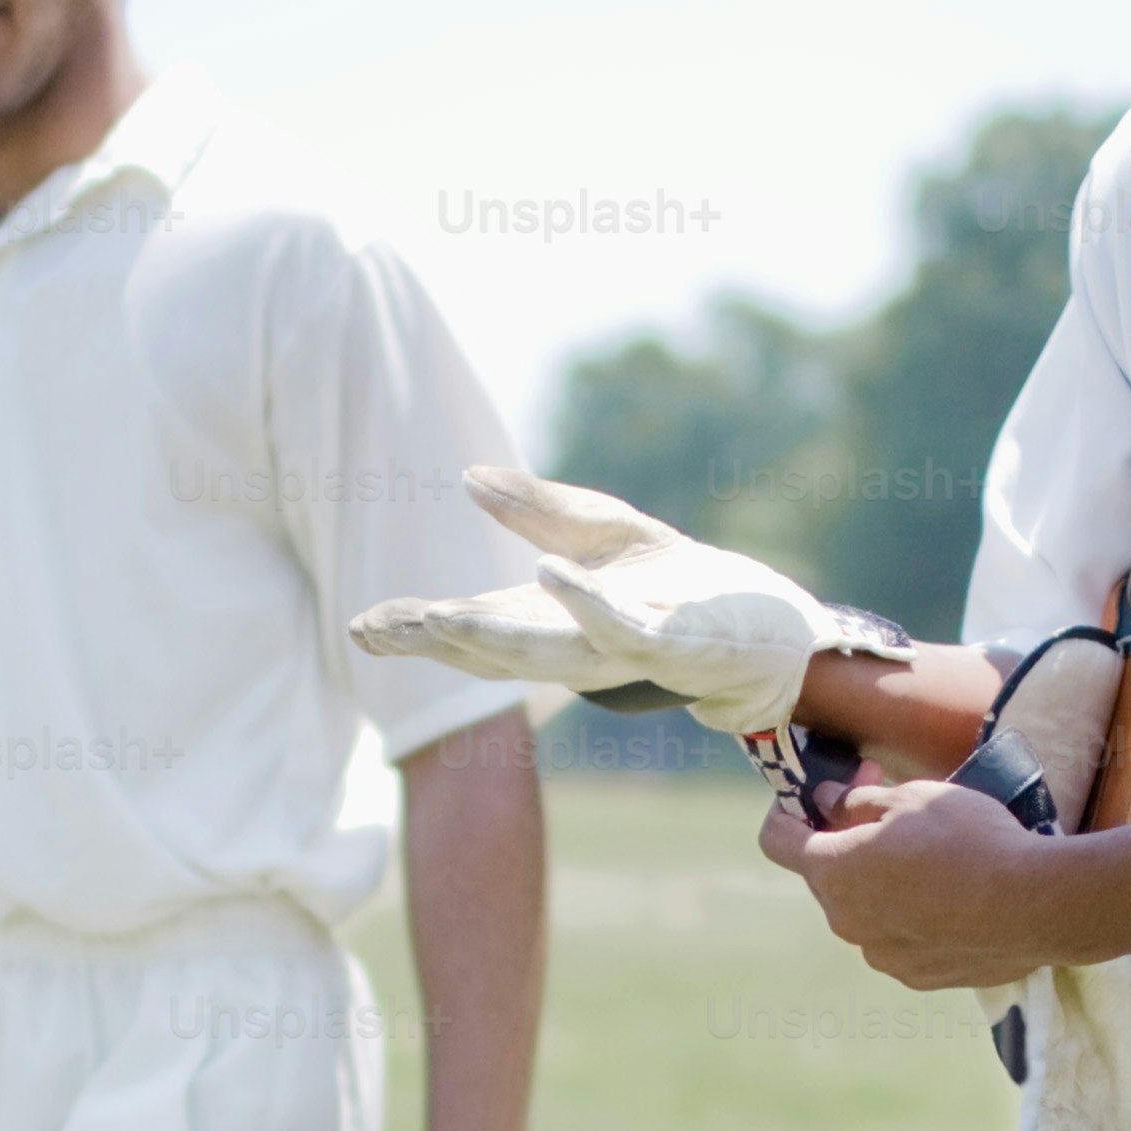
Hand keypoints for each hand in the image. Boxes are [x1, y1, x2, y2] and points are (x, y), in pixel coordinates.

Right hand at [347, 469, 891, 741]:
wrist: (771, 630)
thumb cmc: (684, 586)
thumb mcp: (603, 533)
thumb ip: (537, 508)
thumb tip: (468, 478)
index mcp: (549, 625)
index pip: (469, 627)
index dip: (414, 629)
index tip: (358, 625)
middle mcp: (573, 648)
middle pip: (490, 649)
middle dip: (431, 641)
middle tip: (371, 632)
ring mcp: (620, 650)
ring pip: (542, 653)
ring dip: (487, 637)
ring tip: (435, 619)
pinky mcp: (670, 639)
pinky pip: (620, 625)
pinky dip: (582, 602)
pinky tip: (548, 572)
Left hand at [761, 777, 1091, 988]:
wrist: (1035, 905)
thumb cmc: (971, 839)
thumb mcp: (912, 796)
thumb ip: (859, 801)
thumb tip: (830, 802)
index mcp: (833, 871)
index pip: (777, 840)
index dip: (788, 812)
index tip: (813, 798)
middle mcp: (845, 921)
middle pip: (827, 875)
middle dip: (847, 841)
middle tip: (890, 810)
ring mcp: (881, 955)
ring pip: (865, 909)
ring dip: (882, 883)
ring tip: (934, 859)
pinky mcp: (917, 977)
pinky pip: (900, 939)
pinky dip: (913, 917)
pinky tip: (954, 898)